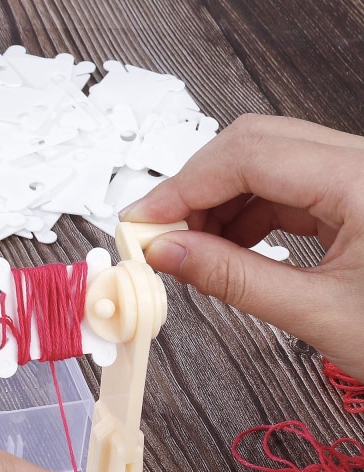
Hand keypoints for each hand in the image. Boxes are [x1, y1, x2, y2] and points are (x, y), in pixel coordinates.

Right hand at [120, 114, 363, 380]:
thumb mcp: (318, 314)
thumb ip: (234, 278)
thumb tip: (168, 254)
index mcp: (363, 182)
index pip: (249, 156)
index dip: (183, 187)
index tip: (142, 221)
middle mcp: (361, 164)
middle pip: (252, 144)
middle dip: (195, 188)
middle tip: (159, 234)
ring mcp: (355, 175)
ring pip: (262, 163)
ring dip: (215, 202)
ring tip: (189, 248)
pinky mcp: (349, 194)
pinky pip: (280, 187)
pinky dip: (242, 214)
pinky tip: (224, 245)